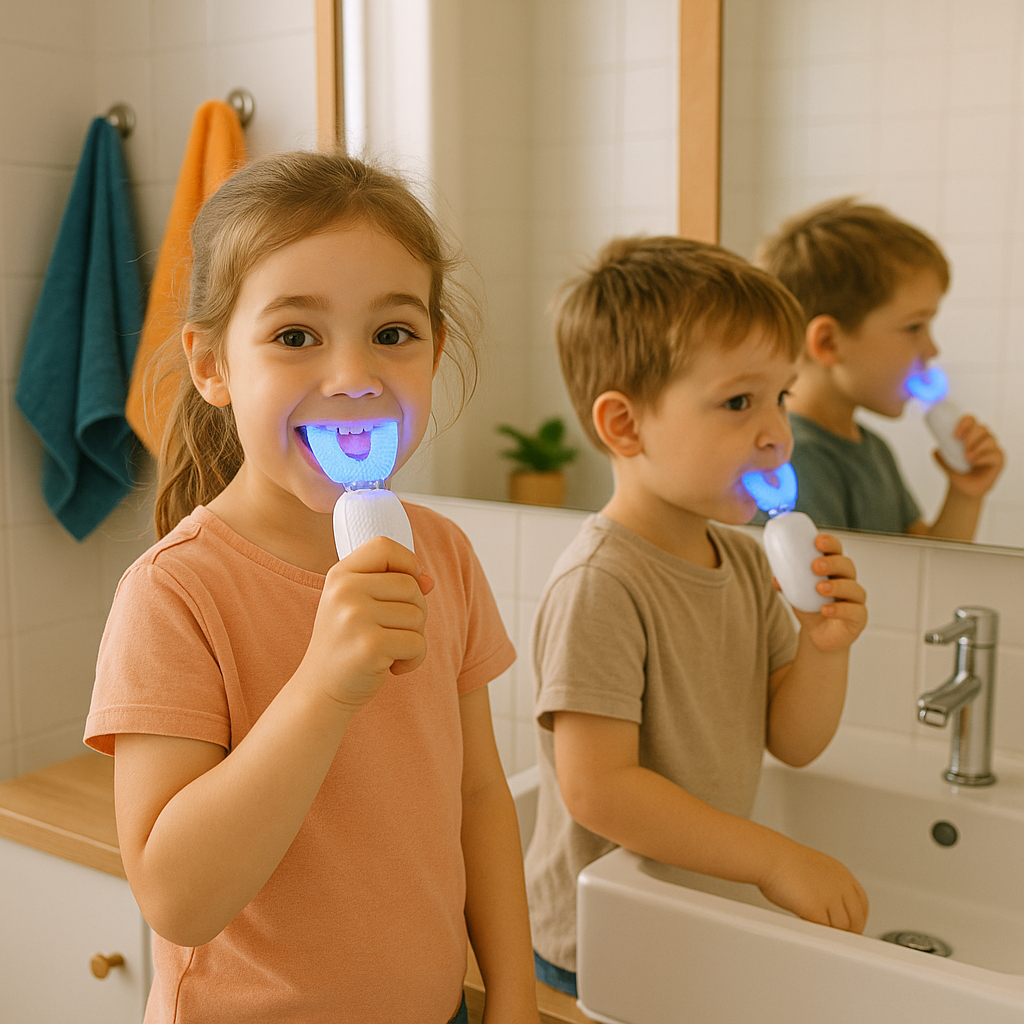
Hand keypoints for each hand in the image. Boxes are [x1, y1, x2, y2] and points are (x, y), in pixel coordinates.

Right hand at [299, 536, 433, 712]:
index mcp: (340, 575)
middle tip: (393, 633)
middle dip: (415, 612)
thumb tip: (429, 579)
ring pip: (417, 615)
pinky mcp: (370, 645)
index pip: (385, 546)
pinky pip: (417, 643)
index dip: (408, 562)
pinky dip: (414, 659)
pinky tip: (393, 667)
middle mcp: (344, 591)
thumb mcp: (360, 606)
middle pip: (410, 586)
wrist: (320, 690)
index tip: (411, 584)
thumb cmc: (347, 645)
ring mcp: (355, 617)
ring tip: (389, 651)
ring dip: (414, 638)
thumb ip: (393, 586)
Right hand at [759, 837, 868, 932]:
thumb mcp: (814, 868)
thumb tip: (828, 904)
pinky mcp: (816, 910)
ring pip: (841, 928)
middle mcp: (840, 886)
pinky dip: (820, 937)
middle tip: (837, 940)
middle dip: (849, 932)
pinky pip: (825, 932)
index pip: (862, 904)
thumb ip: (827, 885)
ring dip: (833, 936)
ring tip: (822, 939)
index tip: (850, 927)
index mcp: (842, 874)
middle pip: (856, 919)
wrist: (768, 856)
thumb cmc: (782, 860)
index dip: (857, 919)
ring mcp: (830, 898)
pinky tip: (812, 936)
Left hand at [787, 534, 866, 652]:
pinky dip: (840, 609)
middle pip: (847, 566)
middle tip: (815, 565)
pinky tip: (825, 609)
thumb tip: (777, 578)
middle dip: (832, 563)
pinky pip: (854, 611)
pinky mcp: (858, 618)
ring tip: (819, 588)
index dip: (830, 543)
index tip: (818, 540)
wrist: (818, 635)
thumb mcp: (796, 593)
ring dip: (837, 586)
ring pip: (853, 588)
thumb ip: (788, 584)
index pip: (836, 551)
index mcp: (833, 569)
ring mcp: (855, 600)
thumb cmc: (811, 607)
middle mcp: (847, 581)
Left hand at [938, 415, 1003, 497]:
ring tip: (967, 458)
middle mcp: (983, 439)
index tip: (955, 435)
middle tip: (963, 447)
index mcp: (970, 434)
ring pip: (989, 440)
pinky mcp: (999, 460)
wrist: (964, 489)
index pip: (970, 421)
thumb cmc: (957, 471)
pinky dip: (984, 457)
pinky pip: (995, 454)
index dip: (964, 423)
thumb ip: (940, 456)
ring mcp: (992, 448)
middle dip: (971, 436)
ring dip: (977, 447)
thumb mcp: (945, 463)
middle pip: (981, 428)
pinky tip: (975, 462)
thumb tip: (935, 451)